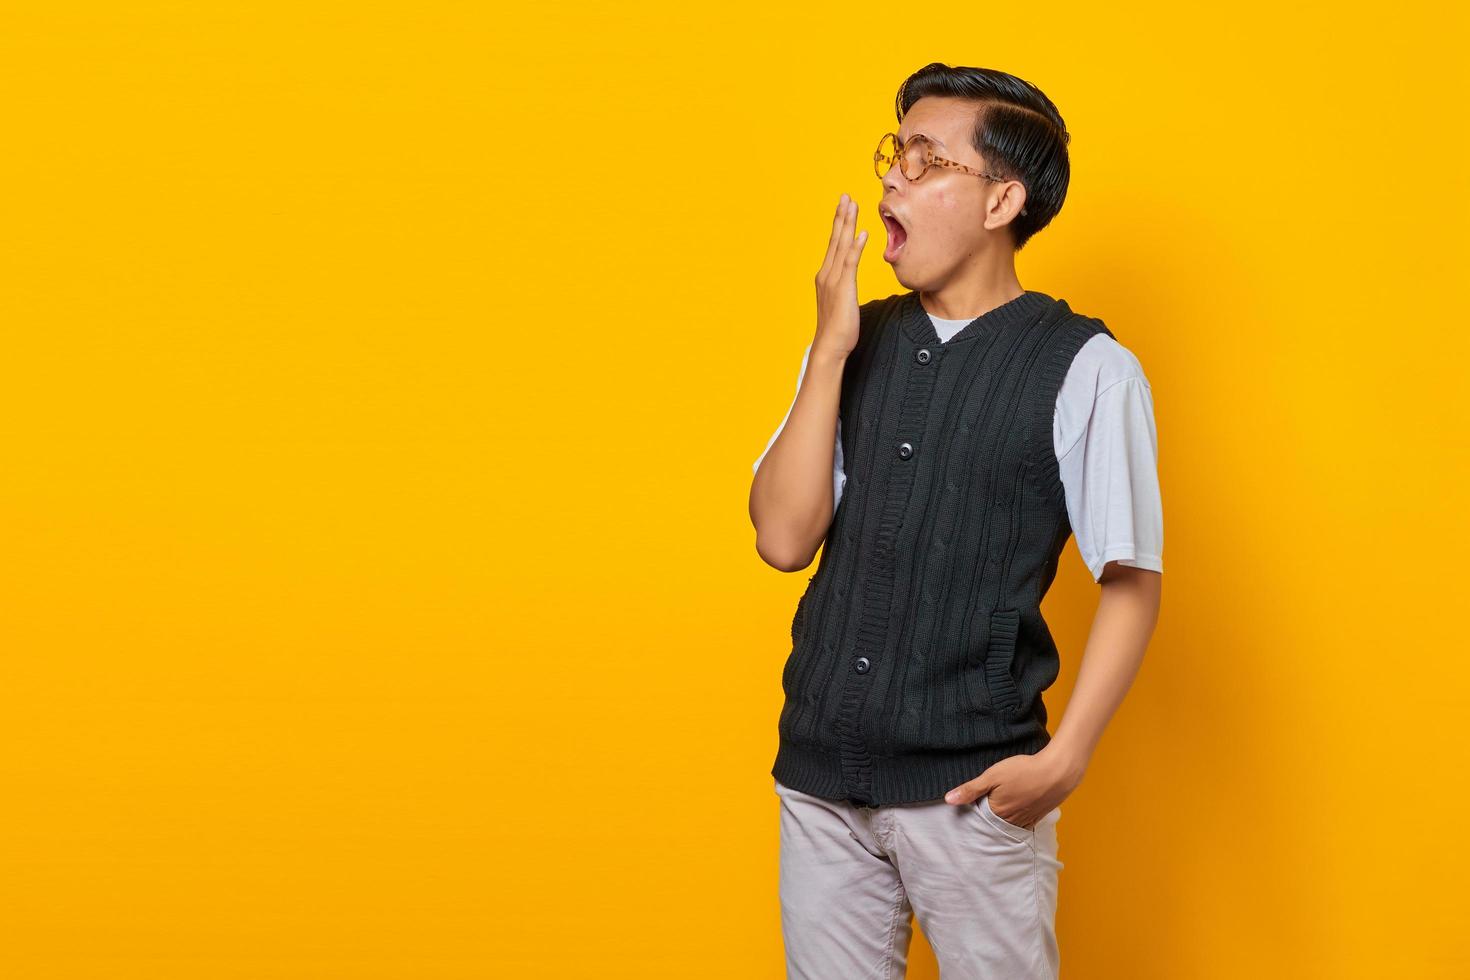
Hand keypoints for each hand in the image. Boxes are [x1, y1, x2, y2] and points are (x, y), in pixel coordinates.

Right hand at [812, 193, 866, 359]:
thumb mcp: (842, 304)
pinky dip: (855, 247)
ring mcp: (833, 280)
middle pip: (835, 239)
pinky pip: (850, 263)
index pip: (833, 244)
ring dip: (847, 224)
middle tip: (846, 196)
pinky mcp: (843, 289)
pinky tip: (862, 233)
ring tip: (852, 205)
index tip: (844, 206)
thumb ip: (844, 289)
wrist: (830, 346)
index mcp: (826, 276)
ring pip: (841, 246)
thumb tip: (849, 284)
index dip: (839, 224)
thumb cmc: (838, 330)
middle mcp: (826, 274)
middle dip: (841, 216)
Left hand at [941, 745, 1082, 828]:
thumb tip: (948, 800)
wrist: (1058, 771)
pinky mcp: (1037, 817)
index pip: (978, 819)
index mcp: (996, 812)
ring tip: (997, 811)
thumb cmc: (1024, 770)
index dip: (972, 812)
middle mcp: (1011, 821)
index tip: (969, 807)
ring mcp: (1025, 820)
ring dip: (1001, 822)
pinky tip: (1014, 812)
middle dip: (986, 820)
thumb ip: (971, 789)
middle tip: (982, 810)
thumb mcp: (993, 775)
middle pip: (992, 824)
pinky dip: (1016, 821)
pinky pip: (1022, 824)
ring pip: (1007, 826)